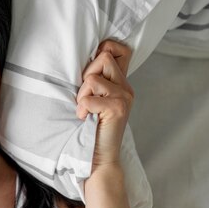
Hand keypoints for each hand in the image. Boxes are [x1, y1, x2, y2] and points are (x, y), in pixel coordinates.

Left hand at [76, 40, 133, 169]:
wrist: (99, 158)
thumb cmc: (91, 129)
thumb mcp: (95, 99)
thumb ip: (96, 81)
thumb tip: (85, 58)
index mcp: (121, 83)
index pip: (120, 49)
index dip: (105, 49)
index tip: (92, 70)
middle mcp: (126, 88)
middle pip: (103, 57)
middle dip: (87, 75)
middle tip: (86, 97)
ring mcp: (124, 97)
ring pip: (93, 77)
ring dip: (82, 94)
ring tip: (85, 109)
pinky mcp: (117, 108)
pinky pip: (88, 97)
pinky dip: (81, 108)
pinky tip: (85, 118)